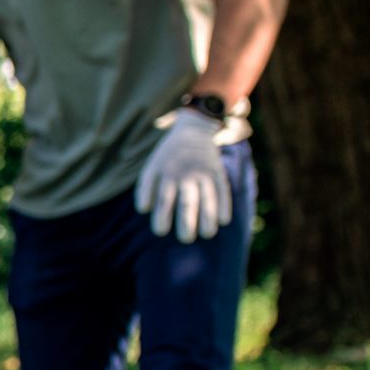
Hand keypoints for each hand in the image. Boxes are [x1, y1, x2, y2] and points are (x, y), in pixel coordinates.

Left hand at [134, 109, 232, 242]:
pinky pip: (222, 190)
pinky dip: (224, 205)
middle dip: (186, 222)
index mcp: (166, 174)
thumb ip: (146, 187)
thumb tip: (144, 209)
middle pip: (187, 201)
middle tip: (185, 239)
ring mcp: (203, 173)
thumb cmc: (168, 157)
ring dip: (208, 217)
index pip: (163, 198)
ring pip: (207, 198)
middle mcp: (185, 174)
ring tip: (208, 234)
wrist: (194, 130)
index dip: (162, 215)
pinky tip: (224, 220)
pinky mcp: (218, 172)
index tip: (161, 231)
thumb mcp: (152, 167)